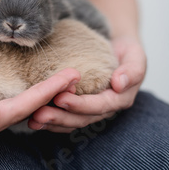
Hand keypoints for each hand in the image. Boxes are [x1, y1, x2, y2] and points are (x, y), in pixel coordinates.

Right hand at [0, 69, 79, 148]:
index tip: (68, 78)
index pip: (19, 110)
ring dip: (39, 97)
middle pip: (23, 112)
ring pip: (15, 112)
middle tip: (74, 76)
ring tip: (58, 82)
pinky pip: (2, 109)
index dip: (45, 94)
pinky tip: (26, 90)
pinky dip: (20, 98)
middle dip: (50, 95)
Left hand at [28, 36, 146, 132]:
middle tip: (39, 113)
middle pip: (82, 118)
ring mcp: (90, 110)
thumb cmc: (127, 51)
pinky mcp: (78, 106)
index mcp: (120, 99)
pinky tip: (33, 117)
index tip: (61, 98)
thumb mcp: (136, 55)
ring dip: (51, 122)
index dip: (80, 105)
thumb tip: (119, 83)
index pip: (99, 106)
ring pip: (71, 121)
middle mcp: (104, 109)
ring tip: (33, 119)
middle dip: (60, 117)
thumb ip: (133, 70)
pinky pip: (64, 117)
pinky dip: (50, 119)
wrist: (117, 47)